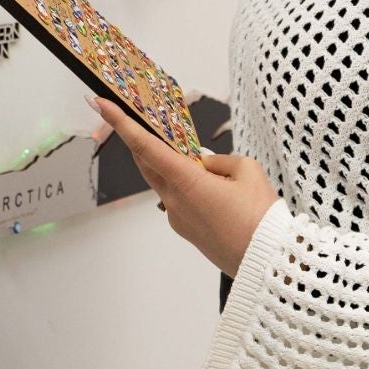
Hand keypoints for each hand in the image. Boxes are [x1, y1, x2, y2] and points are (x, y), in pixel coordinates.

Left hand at [86, 94, 280, 275]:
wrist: (268, 264)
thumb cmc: (260, 217)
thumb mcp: (247, 171)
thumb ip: (221, 160)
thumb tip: (204, 165)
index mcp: (185, 181)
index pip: (145, 146)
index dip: (121, 122)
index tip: (99, 104)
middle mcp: (173, 200)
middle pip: (147, 163)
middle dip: (142, 142)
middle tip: (144, 122)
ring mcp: (177, 219)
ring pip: (166, 183)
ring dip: (175, 168)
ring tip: (210, 169)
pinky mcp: (186, 232)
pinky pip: (179, 201)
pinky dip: (188, 189)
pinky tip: (217, 193)